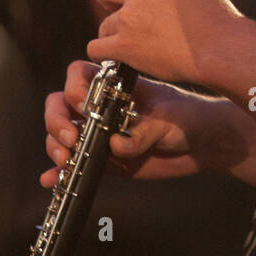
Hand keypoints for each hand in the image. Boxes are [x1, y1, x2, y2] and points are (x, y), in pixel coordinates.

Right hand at [41, 60, 247, 185]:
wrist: (204, 144)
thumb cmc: (189, 118)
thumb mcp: (169, 119)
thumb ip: (144, 131)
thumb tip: (117, 145)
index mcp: (114, 86)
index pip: (79, 75)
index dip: (73, 88)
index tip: (84, 107)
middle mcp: (101, 108)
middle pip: (60, 105)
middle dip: (57, 121)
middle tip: (71, 139)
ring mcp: (99, 134)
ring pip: (62, 135)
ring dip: (55, 146)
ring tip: (66, 161)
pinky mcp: (105, 160)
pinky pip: (76, 165)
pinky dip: (59, 173)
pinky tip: (51, 180)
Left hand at [86, 0, 243, 85]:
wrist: (221, 49)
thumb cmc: (220, 23)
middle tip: (123, 11)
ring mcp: (130, 18)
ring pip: (104, 23)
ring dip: (114, 32)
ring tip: (134, 42)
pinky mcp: (125, 45)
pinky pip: (96, 47)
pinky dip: (103, 53)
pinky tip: (116, 55)